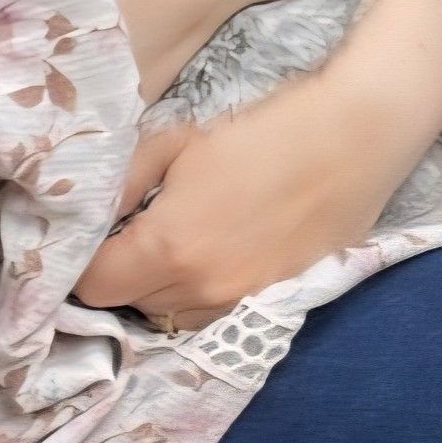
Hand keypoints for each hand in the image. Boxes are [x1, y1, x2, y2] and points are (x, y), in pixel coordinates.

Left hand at [76, 0, 441, 328]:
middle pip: (131, 304)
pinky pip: (216, 310)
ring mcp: (240, 301)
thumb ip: (127, 180)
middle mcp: (200, 289)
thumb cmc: (267, 127)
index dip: (85, 258)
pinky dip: (203, 288)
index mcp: (168, 246)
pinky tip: (219, 245)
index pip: (93, 285)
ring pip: (174, 315)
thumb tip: (95, 209)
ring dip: (162, 286)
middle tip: (134, 226)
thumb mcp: (182, 141)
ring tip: (178, 237)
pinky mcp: (274, 298)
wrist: (356, 135)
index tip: (98, 230)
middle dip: (123, 269)